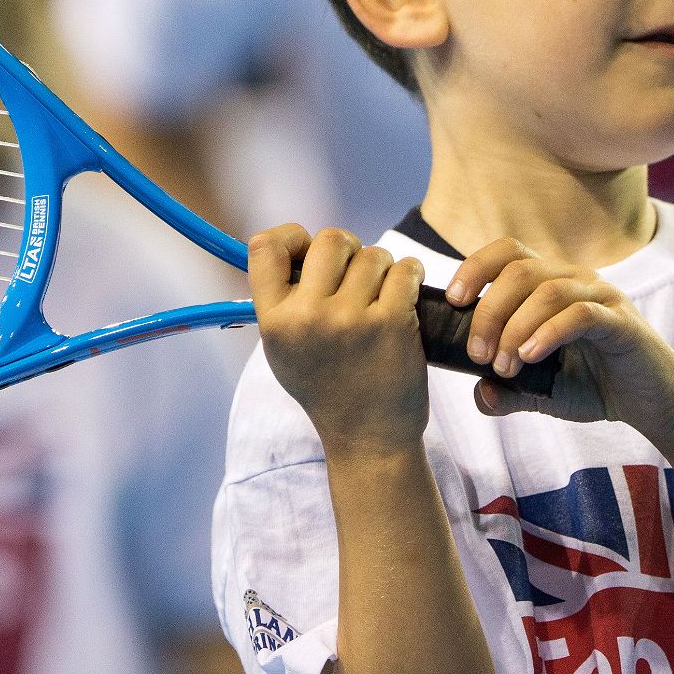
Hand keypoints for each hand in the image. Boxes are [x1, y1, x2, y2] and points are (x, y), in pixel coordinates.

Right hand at [247, 224, 430, 454]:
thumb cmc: (327, 387)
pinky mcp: (391, 323)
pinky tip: (406, 291)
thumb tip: (295, 246)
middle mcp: (308, 317)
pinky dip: (409, 275)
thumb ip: (282, 301)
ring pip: (372, 254)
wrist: (367, 436)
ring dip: (381, 267)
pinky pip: (404, 270)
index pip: (264, 247)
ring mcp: (350, 319)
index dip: (290, 237)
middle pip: (329, 240)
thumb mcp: (283, 350)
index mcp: (274, 321)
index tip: (307, 251)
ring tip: (381, 294)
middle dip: (348, 249)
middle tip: (355, 274)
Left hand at [447, 239, 673, 448]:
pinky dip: (548, 333)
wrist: (653, 405)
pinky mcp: (622, 321)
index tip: (453, 302)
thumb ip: (509, 392)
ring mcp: (601, 295)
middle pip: (519, 270)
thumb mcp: (542, 391)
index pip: (507, 252)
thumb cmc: (597, 386)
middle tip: (477, 354)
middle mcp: (575, 279)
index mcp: (552, 283)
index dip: (474, 268)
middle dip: (488, 311)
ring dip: (514, 328)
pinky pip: (580, 313)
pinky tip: (530, 358)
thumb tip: (480, 394)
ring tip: (504, 366)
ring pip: (546, 290)